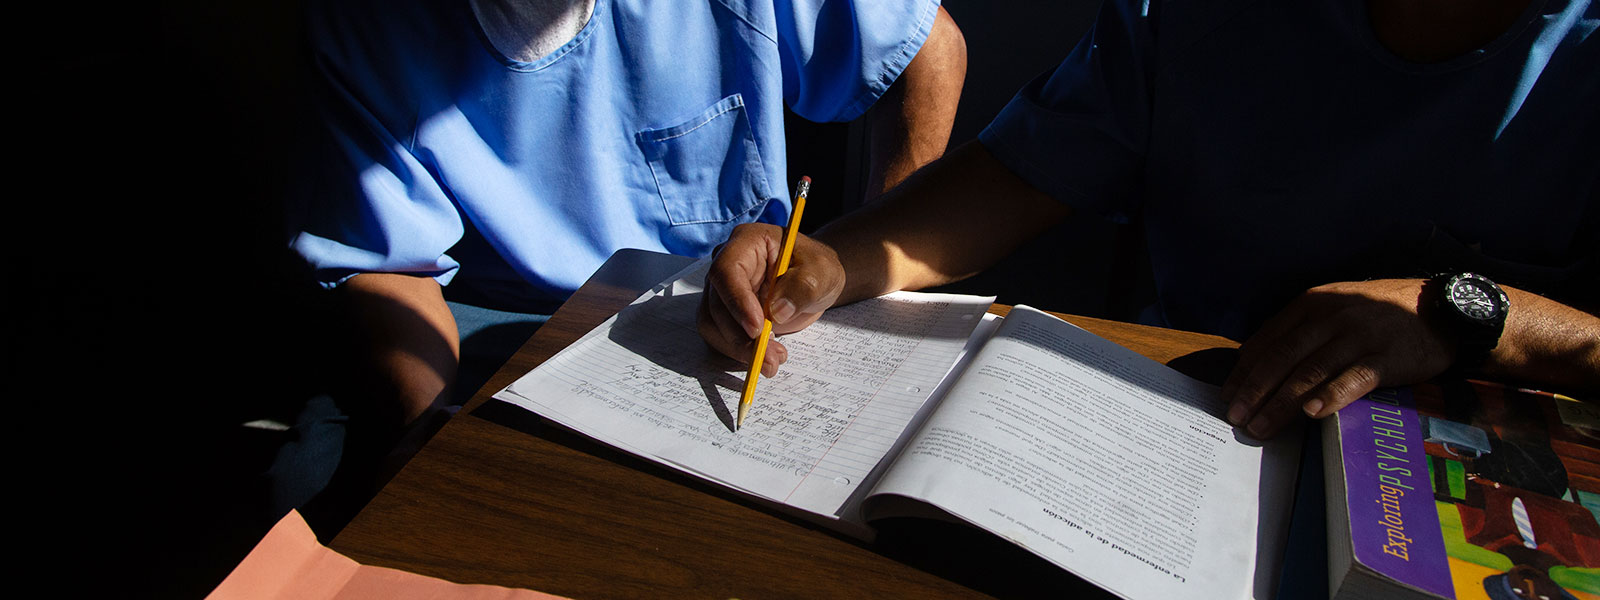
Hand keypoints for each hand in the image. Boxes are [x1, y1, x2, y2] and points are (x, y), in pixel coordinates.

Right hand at [698, 223, 845, 374]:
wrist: (814, 283)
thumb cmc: (816, 269)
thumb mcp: (822, 272)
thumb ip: (803, 287)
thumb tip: (777, 311)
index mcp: (747, 242)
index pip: (727, 270)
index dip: (737, 301)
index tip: (757, 329)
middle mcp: (726, 264)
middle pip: (717, 303)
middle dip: (741, 337)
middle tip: (770, 358)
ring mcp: (722, 290)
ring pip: (713, 324)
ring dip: (739, 349)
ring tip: (773, 360)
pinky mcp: (724, 314)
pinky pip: (720, 337)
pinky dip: (739, 353)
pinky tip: (766, 357)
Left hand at [1222, 279, 1453, 438]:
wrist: (1438, 307)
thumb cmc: (1377, 315)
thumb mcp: (1333, 309)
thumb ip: (1298, 331)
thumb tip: (1256, 361)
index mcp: (1310, 305)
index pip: (1268, 342)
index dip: (1245, 372)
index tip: (1227, 397)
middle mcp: (1329, 318)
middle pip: (1283, 358)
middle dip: (1254, 391)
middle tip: (1235, 418)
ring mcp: (1358, 336)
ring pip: (1311, 372)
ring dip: (1281, 402)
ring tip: (1261, 427)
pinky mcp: (1386, 357)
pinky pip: (1354, 378)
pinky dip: (1331, 395)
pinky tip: (1312, 413)